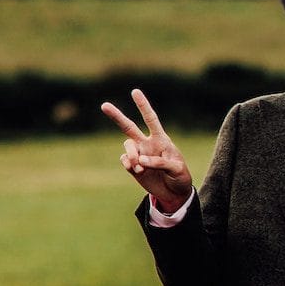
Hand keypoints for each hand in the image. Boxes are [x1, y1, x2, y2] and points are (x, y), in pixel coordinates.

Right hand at [101, 89, 194, 213]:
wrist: (174, 193)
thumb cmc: (180, 177)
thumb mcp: (177, 169)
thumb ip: (160, 163)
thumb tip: (141, 161)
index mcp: (161, 139)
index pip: (151, 119)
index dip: (143, 106)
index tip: (134, 92)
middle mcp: (147, 144)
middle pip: (129, 127)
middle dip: (117, 116)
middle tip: (104, 105)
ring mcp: (139, 155)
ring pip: (126, 146)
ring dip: (131, 155)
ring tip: (140, 168)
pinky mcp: (133, 166)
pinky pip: (124, 161)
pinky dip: (129, 165)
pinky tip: (138, 171)